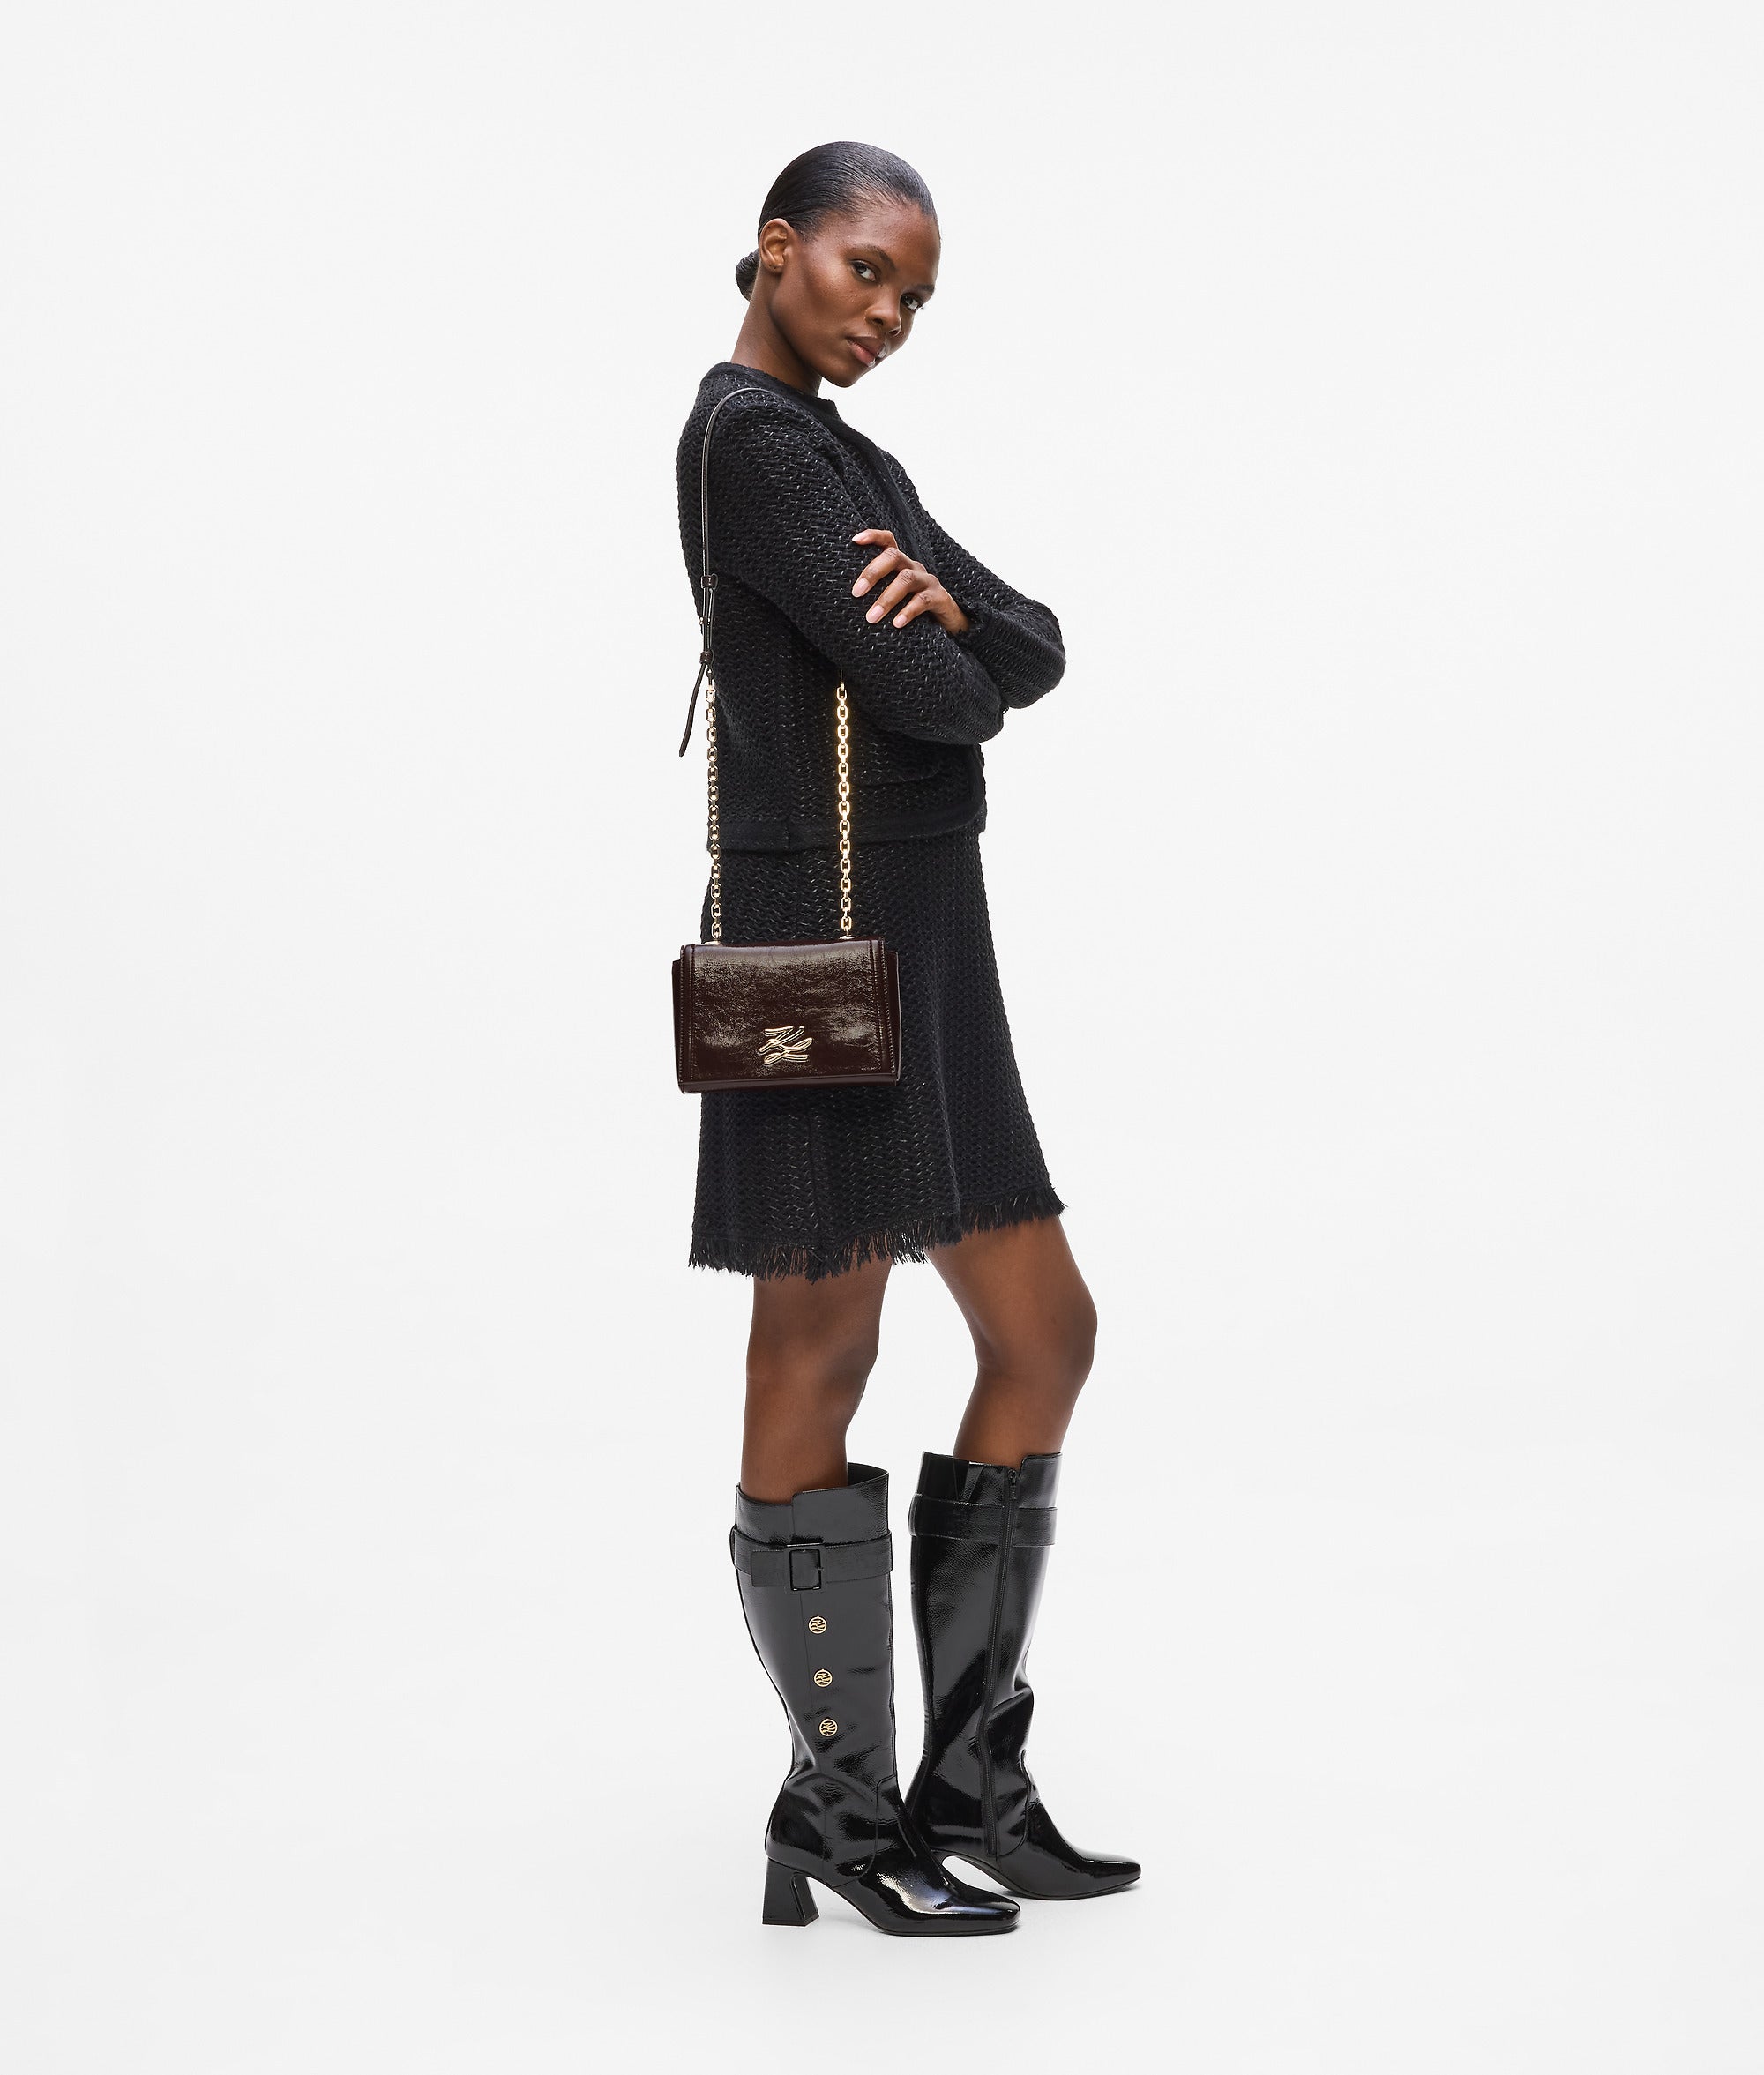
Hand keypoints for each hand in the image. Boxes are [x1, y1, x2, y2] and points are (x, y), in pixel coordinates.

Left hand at [850, 530, 970, 635]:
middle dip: (872, 573)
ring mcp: (928, 581)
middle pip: (894, 557)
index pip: (888, 542)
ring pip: (906, 579)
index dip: (873, 536)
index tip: (854, 540)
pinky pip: (922, 601)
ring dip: (886, 598)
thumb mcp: (894, 598)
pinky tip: (895, 624)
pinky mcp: (939, 598)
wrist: (947, 624)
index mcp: (901, 565)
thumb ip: (876, 593)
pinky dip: (907, 611)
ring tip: (871, 617)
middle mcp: (914, 567)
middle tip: (856, 593)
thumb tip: (842, 601)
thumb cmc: (911, 609)